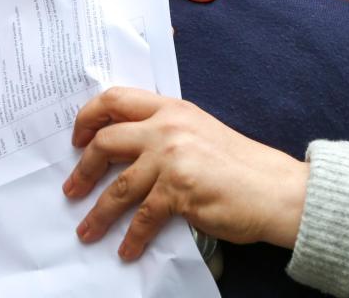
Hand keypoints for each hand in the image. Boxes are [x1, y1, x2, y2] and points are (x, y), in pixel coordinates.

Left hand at [63, 87, 308, 259]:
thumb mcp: (199, 132)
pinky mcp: (179, 189)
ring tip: (87, 230)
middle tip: (73, 187)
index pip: (115, 99)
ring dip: (98, 213)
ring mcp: (172, 157)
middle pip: (106, 141)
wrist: (275, 189)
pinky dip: (132, 237)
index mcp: (172, 109)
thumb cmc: (240, 165)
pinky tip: (127, 249)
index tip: (77, 139)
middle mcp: (168, 127)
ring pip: (118, 186)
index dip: (87, 117)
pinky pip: (142, 217)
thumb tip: (125, 151)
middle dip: (82, 168)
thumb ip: (166, 132)